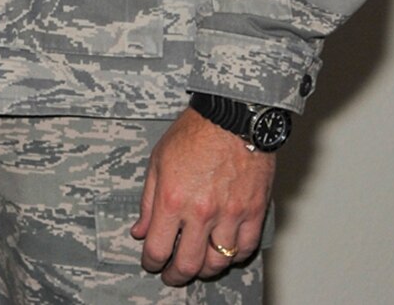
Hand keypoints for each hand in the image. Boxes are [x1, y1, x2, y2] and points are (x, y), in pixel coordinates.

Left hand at [132, 106, 275, 284]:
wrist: (232, 118)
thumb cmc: (193, 134)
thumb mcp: (157, 163)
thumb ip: (148, 202)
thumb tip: (139, 231)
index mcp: (172, 200)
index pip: (157, 248)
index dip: (151, 262)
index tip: (150, 263)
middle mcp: (201, 212)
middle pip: (188, 263)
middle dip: (176, 275)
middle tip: (172, 276)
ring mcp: (231, 215)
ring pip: (219, 261)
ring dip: (205, 269)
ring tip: (198, 266)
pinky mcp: (254, 212)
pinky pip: (246, 248)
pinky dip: (236, 256)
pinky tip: (226, 253)